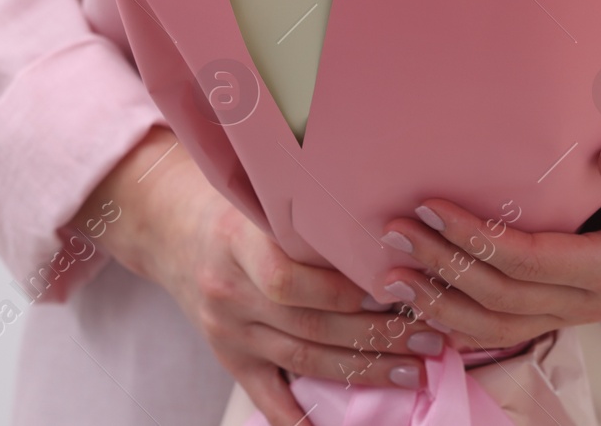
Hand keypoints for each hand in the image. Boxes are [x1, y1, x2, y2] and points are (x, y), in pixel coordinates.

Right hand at [77, 128, 443, 425]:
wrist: (173, 231)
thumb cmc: (237, 207)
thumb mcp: (261, 196)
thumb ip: (308, 213)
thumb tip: (384, 226)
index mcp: (238, 243)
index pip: (288, 278)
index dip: (343, 291)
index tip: (397, 290)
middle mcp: (229, 292)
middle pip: (308, 326)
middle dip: (375, 336)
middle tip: (428, 339)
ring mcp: (228, 331)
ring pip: (302, 361)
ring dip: (362, 370)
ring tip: (412, 372)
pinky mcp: (230, 359)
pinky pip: (268, 396)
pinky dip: (301, 418)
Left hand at [373, 62, 600, 350]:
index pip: (534, 263)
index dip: (478, 240)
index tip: (432, 206)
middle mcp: (596, 297)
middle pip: (504, 298)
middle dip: (444, 269)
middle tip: (393, 231)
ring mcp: (577, 307)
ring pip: (497, 324)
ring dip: (440, 301)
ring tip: (388, 270)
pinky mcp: (561, 301)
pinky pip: (502, 326)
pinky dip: (456, 319)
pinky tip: (416, 300)